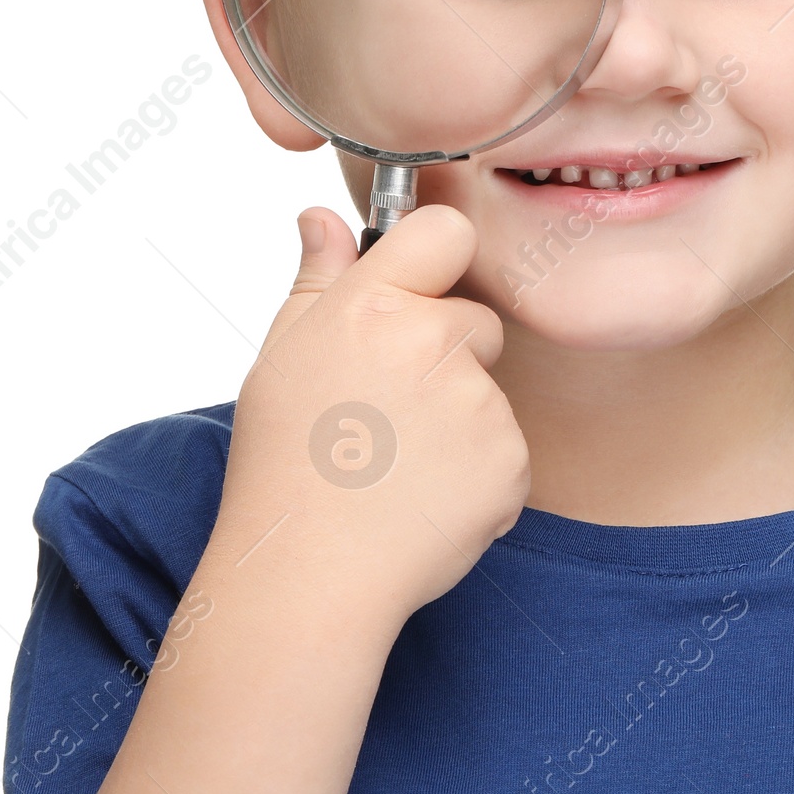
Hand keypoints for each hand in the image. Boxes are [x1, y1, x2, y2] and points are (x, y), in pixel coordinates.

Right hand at [211, 205, 529, 625]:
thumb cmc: (284, 465)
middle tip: (384, 412)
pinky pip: (505, 449)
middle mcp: (431, 344)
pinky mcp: (511, 461)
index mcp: (371, 307)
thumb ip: (317, 279)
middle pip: (474, 321)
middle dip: (445, 356)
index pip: (444, 230)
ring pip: (488, 390)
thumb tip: (321, 216)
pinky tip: (424, 497)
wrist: (308, 577)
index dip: (438, 255)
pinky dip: (476, 472)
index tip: (420, 289)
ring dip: (459, 419)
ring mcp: (479, 405)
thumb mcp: (282, 359)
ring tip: (395, 464)